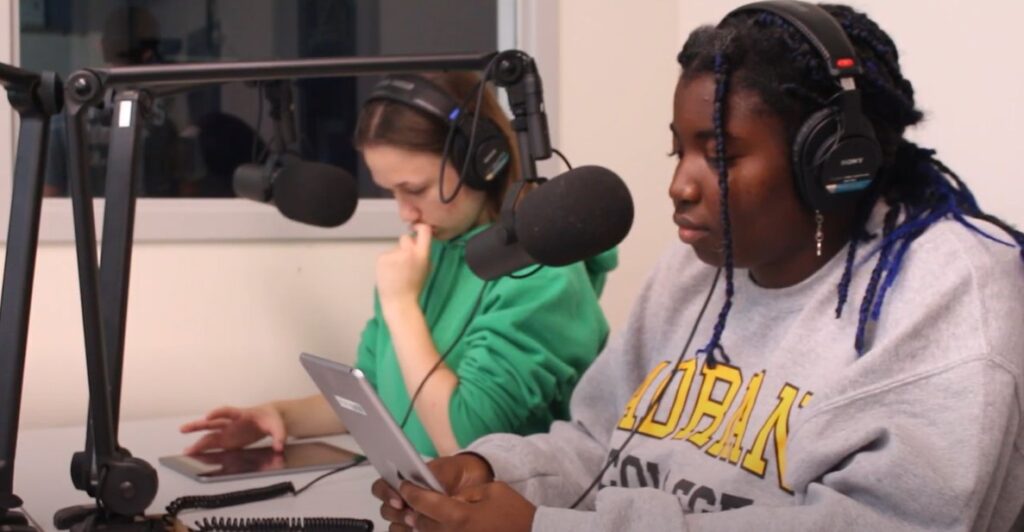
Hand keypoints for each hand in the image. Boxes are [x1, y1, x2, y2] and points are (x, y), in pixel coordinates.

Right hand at [179, 404, 286, 453]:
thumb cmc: (270, 419)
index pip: (228, 411)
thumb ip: (279, 435)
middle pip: (212, 422)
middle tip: (184, 429)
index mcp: (242, 414)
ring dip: (197, 441)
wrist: (269, 419)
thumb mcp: (278, 425)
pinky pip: (213, 444)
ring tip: (185, 450)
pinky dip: (203, 449)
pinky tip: (193, 454)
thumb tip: (279, 446)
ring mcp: (227, 431)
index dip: (218, 412)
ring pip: (209, 434)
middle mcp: (231, 422)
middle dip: (198, 425)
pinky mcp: (227, 440)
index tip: (208, 416)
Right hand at [372, 454, 495, 529]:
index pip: (381, 487)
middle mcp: (403, 499)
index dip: (386, 494)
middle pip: (386, 510)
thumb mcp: (445, 469)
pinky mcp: (420, 527)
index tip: (400, 500)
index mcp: (403, 481)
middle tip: (411, 515)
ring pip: (395, 525)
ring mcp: (411, 515)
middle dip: (396, 513)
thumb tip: (422, 486)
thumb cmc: (454, 473)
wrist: (472, 481)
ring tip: (417, 524)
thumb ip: (431, 476)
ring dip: (403, 526)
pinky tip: (420, 531)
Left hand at [376, 223, 431, 309]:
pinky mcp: (382, 258)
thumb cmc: (414, 287)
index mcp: (422, 254)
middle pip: (405, 238)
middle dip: (404, 246)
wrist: (399, 301)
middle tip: (404, 261)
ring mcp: (394, 254)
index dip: (420, 227)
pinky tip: (389, 273)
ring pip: (394, 249)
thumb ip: (423, 253)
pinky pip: (386, 255)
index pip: (424, 230)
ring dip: (395, 256)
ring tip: (396, 272)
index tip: (416, 228)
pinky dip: (386, 262)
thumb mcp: (426, 268)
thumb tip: (418, 239)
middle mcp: (408, 252)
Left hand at [400, 480, 535, 531]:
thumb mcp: (491, 491)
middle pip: (421, 522)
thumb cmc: (515, 513)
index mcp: (459, 515)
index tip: (405, 486)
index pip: (424, 503)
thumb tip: (448, 500)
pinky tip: (435, 526)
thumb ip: (465, 494)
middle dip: (414, 510)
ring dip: (421, 526)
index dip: (411, 492)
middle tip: (408, 500)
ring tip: (418, 516)